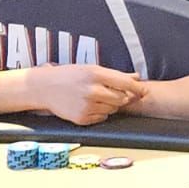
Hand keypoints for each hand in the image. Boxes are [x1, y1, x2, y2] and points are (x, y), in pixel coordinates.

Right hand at [28, 64, 143, 124]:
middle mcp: (92, 90)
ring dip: (110, 105)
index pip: (125, 83)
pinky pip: (102, 118)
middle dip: (121, 96)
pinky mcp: (81, 118)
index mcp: (95, 74)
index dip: (138, 88)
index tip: (144, 91)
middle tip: (111, 93)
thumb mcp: (92, 69)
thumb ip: (115, 75)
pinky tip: (89, 105)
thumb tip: (137, 77)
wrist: (44, 88)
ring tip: (96, 97)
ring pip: (113, 109)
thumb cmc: (70, 76)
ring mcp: (86, 106)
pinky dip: (100, 113)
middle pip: (122, 98)